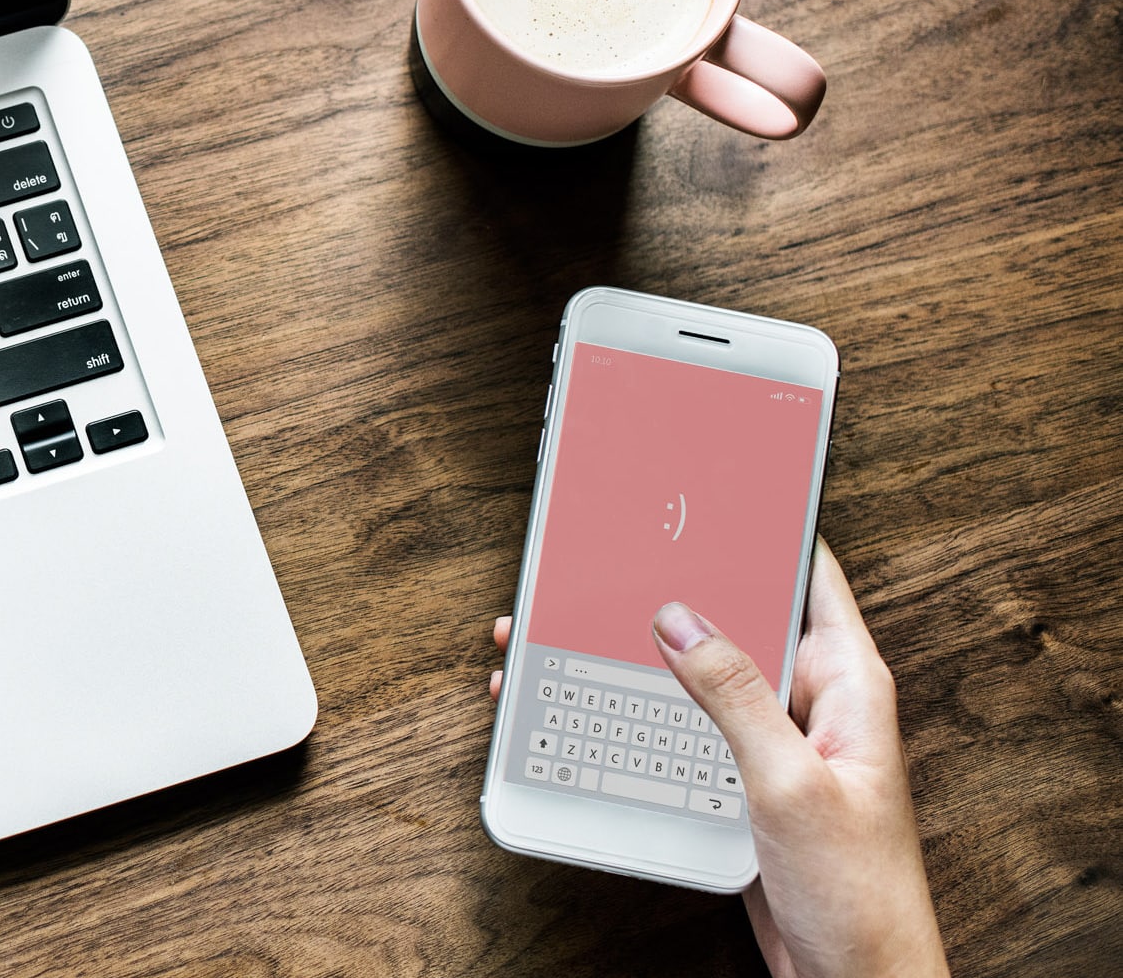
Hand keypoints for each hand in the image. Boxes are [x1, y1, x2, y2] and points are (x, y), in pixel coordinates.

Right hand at [489, 541, 948, 977]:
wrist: (854, 977)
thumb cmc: (857, 892)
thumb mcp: (789, 782)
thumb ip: (735, 695)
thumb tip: (679, 618)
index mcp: (847, 681)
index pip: (807, 570)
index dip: (760, 523)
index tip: (702, 487)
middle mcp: (812, 700)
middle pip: (736, 615)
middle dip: (668, 586)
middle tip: (602, 554)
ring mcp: (775, 738)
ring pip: (698, 670)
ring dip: (636, 650)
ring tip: (560, 624)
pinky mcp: (742, 776)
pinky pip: (684, 723)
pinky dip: (634, 707)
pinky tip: (583, 698)